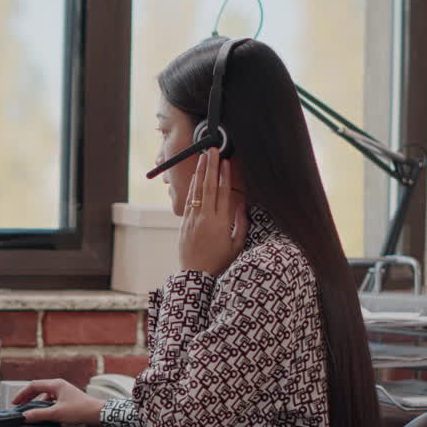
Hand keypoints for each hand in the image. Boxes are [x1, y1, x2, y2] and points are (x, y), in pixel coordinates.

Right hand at [10, 379, 104, 425]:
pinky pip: (52, 401)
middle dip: (27, 398)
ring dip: (37, 403)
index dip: (22, 394)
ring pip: (45, 396)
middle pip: (38, 389)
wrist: (98, 414)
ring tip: (31, 412)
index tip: (15, 403)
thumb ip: (39, 415)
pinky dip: (45, 407)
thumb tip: (25, 416)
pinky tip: (44, 415)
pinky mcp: (68, 400)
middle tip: (19, 406)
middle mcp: (59, 386)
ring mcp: (64, 393)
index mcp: (56, 384)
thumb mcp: (57, 413)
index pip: (33, 386)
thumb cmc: (81, 410)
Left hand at [179, 148, 248, 276]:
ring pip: (197, 191)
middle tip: (212, 151)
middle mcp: (205, 218)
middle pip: (209, 187)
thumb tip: (243, 205)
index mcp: (221, 222)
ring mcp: (193, 219)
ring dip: (200, 173)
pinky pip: (189, 201)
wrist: (195, 275)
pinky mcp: (184, 223)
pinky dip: (192, 188)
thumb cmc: (219, 262)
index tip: (226, 162)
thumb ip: (241, 224)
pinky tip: (195, 178)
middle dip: (211, 167)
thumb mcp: (237, 245)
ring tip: (202, 157)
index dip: (224, 176)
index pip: (223, 193)